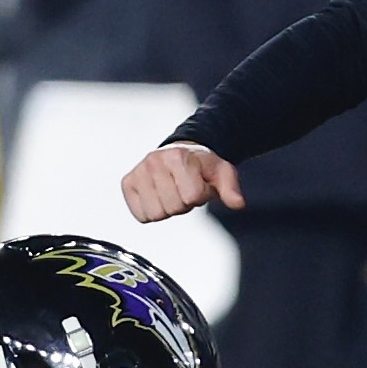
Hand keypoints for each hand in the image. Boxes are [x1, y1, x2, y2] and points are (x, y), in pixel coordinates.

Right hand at [125, 141, 244, 220]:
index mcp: (179, 157)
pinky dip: (151, 212)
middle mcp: (155, 161)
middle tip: (184, 189)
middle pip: (174, 207)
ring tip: (172, 192)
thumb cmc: (202, 165)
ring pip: (156, 214)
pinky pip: (140, 215)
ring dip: (168, 208)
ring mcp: (139, 172)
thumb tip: (238, 203)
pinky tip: (158, 197)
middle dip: (184, 203)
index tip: (200, 185)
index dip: (201, 196)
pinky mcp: (128, 183)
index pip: (192, 196)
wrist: (181, 152)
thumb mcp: (222, 172)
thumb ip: (230, 188)